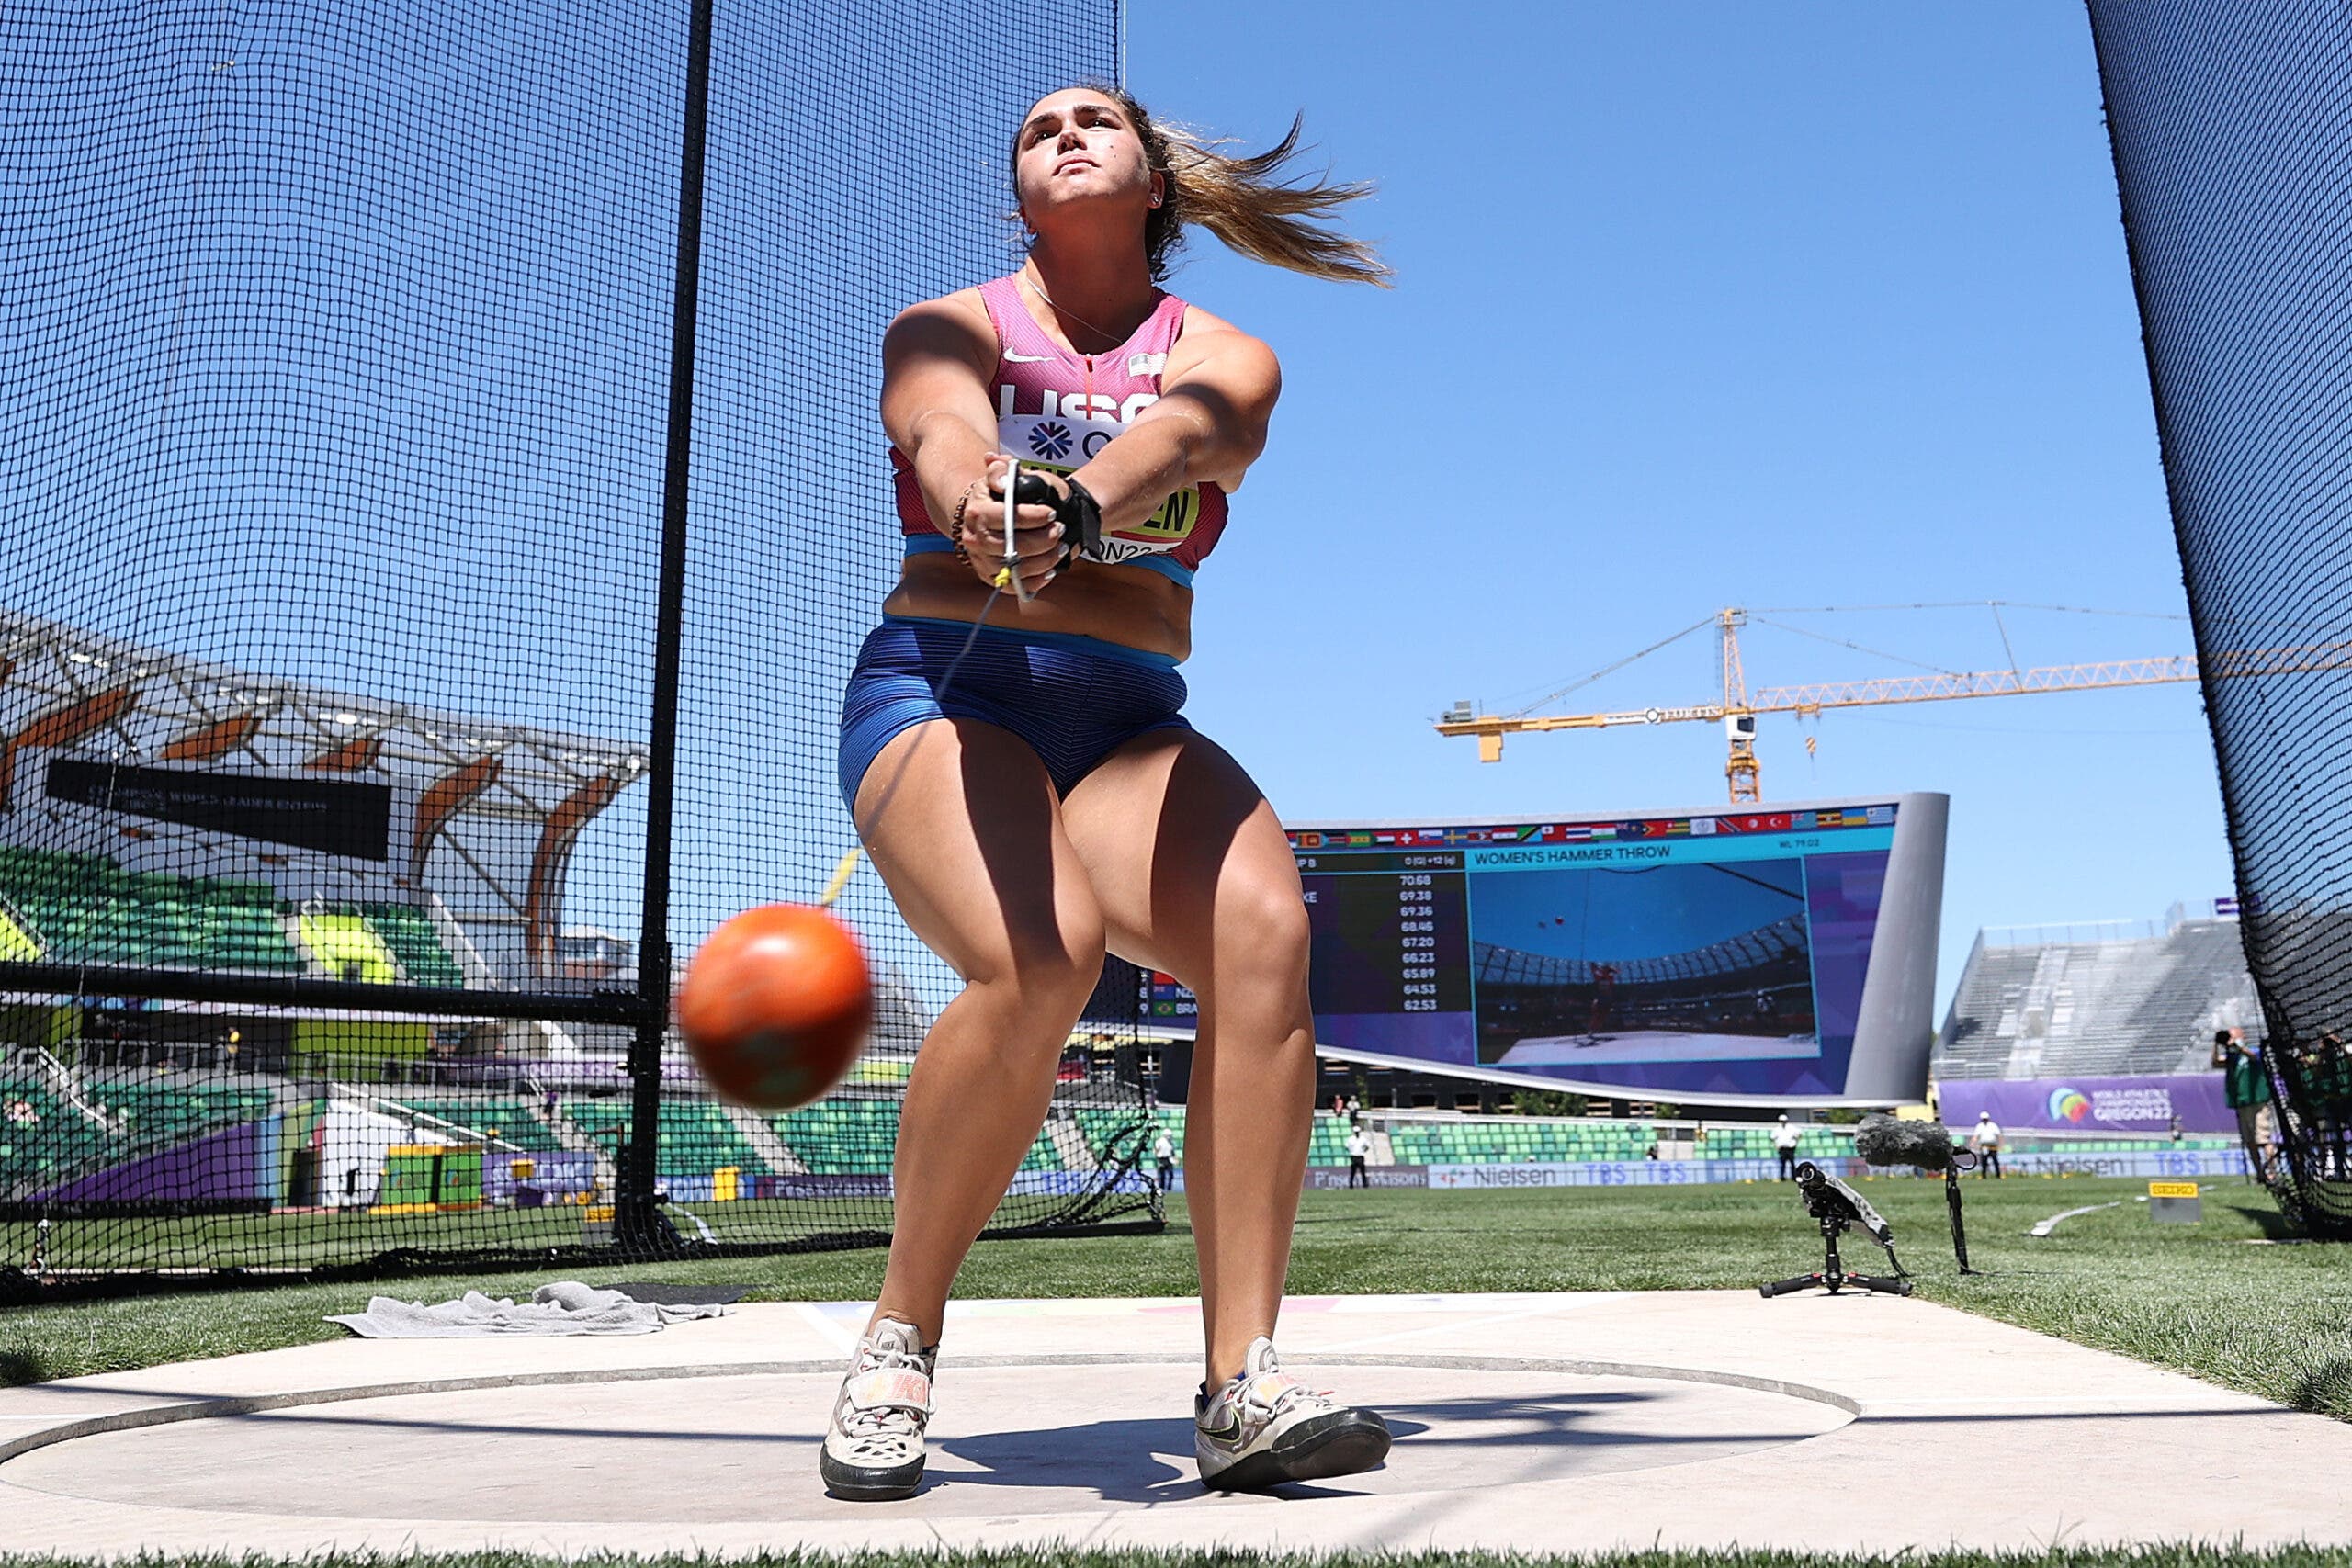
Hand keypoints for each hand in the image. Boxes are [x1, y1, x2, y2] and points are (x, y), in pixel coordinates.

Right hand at [961, 456, 1067, 591]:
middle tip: (1060, 530)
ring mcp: (982, 561)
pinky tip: (1050, 570)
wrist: (981, 517)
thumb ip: (1000, 470)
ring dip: (1044, 561)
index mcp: (976, 513)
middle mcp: (975, 540)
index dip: (1032, 517)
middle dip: (1042, 540)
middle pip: (1011, 546)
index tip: (1051, 513)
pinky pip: (1014, 586)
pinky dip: (1035, 581)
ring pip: (1015, 569)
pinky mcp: (991, 578)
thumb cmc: (995, 496)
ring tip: (1061, 548)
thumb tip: (1005, 481)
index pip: (1006, 517)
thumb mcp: (997, 475)